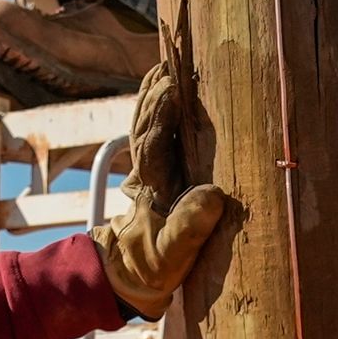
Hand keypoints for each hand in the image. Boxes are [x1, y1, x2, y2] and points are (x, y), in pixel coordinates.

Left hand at [88, 48, 229, 317]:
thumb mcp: (169, 255)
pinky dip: (162, 111)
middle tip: (172, 61)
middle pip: (147, 122)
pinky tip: (171, 94)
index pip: (153, 139)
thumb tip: (211, 194)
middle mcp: (147, 170)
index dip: (161, 113)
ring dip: (157, 95)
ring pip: (150, 124)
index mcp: (151, 184)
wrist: (127, 278)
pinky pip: (160, 135)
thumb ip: (187, 228)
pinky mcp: (159, 175)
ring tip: (169, 65)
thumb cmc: (149, 268)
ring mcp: (152, 171)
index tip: (171, 85)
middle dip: (158, 92)